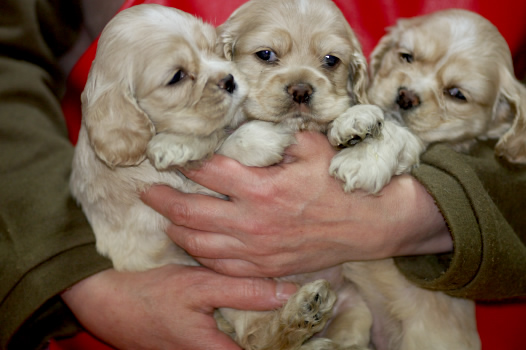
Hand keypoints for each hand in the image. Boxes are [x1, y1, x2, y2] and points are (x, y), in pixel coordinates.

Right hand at [61, 265, 296, 349]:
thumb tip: (290, 293)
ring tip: (283, 300)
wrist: (105, 301)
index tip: (315, 317)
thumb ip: (246, 291)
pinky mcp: (196, 343)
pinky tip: (252, 301)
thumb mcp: (201, 287)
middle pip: (258, 348)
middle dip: (281, 329)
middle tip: (304, 304)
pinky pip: (229, 336)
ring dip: (263, 324)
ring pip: (245, 342)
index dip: (294, 337)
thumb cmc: (151, 296)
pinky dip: (243, 320)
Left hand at [141, 132, 451, 277]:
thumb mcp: (311, 146)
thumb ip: (277, 133)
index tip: (171, 156)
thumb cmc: (339, 183)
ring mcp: (256, 249)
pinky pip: (221, 266)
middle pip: (190, 211)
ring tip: (165, 219)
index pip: (206, 171)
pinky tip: (193, 246)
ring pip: (199, 243)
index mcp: (260, 187)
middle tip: (148, 192)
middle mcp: (251, 221)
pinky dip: (201, 256)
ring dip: (176, 229)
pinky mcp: (265, 266)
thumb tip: (250, 121)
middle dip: (162, 200)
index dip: (184, 162)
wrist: (367, 224)